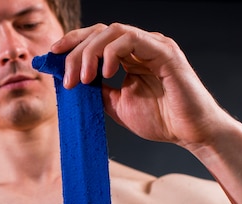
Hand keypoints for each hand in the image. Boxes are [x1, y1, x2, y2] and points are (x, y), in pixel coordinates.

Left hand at [50, 23, 232, 147]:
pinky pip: (133, 40)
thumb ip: (98, 92)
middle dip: (75, 51)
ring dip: (90, 53)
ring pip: (113, 32)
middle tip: (67, 78)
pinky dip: (113, 53)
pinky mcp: (165, 52)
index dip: (72, 43)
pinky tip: (105, 74)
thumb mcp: (117, 105)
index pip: (96, 39)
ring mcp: (154, 46)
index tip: (51, 57)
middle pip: (99, 32)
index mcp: (129, 56)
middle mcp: (141, 46)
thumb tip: (74, 83)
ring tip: (83, 79)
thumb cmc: (161, 120)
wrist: (190, 133)